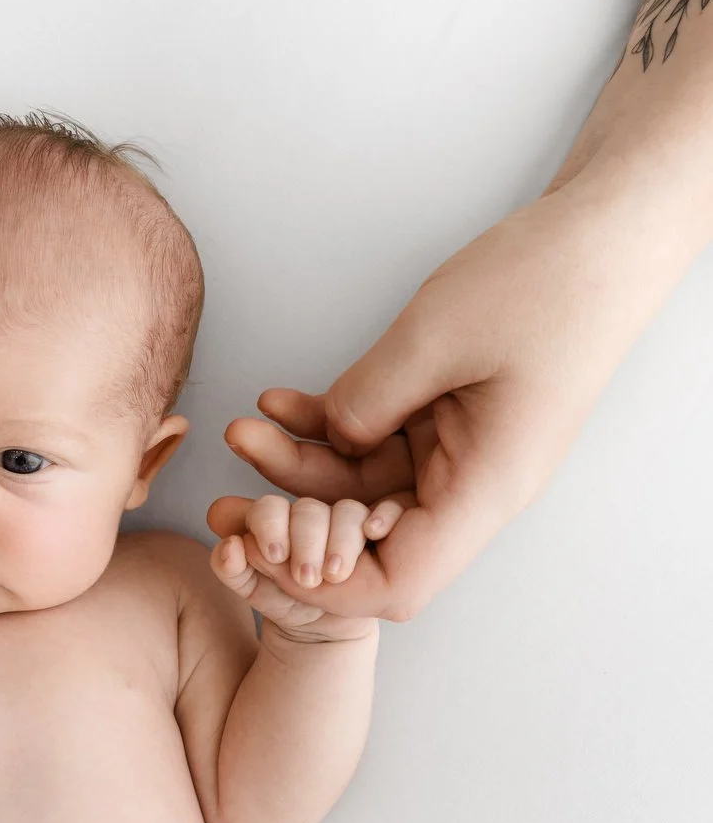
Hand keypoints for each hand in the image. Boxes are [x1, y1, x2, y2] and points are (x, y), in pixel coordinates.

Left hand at [210, 186, 654, 620]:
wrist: (598, 237)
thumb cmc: (542, 283)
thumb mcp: (436, 338)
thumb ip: (367, 400)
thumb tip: (326, 440)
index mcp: (486, 488)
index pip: (400, 581)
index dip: (325, 585)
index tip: (261, 553)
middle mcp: (471, 484)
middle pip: (367, 534)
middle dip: (291, 519)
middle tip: (223, 498)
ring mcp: (457, 453)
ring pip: (361, 484)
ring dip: (297, 461)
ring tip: (241, 428)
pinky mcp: (444, 419)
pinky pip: (372, 438)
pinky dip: (325, 424)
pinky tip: (277, 402)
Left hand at [211, 494, 396, 643]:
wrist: (323, 626)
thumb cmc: (284, 600)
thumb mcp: (253, 590)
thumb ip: (232, 569)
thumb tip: (229, 547)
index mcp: (276, 519)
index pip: (270, 508)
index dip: (269, 526)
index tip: (274, 556)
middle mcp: (311, 515)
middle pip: (309, 511)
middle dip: (306, 542)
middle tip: (305, 578)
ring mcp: (347, 521)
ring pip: (347, 512)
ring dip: (342, 539)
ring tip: (336, 574)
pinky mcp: (381, 528)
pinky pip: (392, 508)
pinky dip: (385, 515)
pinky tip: (376, 532)